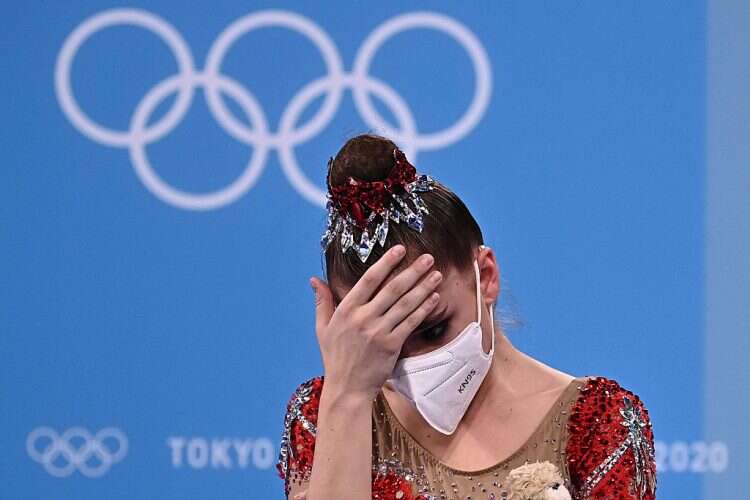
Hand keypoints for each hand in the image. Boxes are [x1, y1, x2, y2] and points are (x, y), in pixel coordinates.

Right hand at [309, 245, 442, 399]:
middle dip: (412, 271)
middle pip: (392, 288)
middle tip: (428, 258)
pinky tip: (433, 298)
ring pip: (405, 304)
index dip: (386, 263)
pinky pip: (410, 323)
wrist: (347, 388)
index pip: (369, 280)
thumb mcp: (322, 328)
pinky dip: (423, 309)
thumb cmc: (335, 357)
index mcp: (346, 310)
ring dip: (423, 287)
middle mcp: (363, 318)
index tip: (400, 250)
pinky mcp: (391, 345)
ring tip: (436, 274)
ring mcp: (378, 332)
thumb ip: (322, 302)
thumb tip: (315, 279)